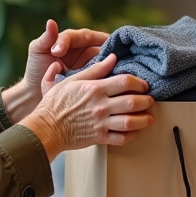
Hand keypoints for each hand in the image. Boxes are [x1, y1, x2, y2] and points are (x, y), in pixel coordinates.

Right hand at [21, 54, 153, 159]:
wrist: (45, 128)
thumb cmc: (55, 104)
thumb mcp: (72, 80)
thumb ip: (94, 69)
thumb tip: (111, 58)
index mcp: (94, 89)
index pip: (125, 82)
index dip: (139, 83)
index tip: (143, 85)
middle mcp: (100, 106)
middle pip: (133, 102)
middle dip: (146, 101)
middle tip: (149, 100)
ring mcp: (101, 123)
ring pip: (131, 122)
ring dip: (144, 119)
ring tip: (148, 117)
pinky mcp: (99, 138)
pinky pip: (121, 138)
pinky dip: (132, 135)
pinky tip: (135, 131)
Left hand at [27, 20, 105, 90]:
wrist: (36, 92)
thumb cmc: (36, 68)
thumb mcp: (37, 51)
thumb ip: (46, 38)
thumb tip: (51, 22)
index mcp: (73, 39)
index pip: (83, 35)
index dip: (79, 41)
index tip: (57, 52)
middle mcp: (85, 48)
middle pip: (102, 45)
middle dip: (108, 49)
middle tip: (110, 55)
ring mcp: (91, 63)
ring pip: (107, 58)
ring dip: (112, 62)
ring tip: (115, 65)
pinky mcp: (93, 77)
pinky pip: (104, 73)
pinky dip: (110, 74)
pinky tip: (112, 78)